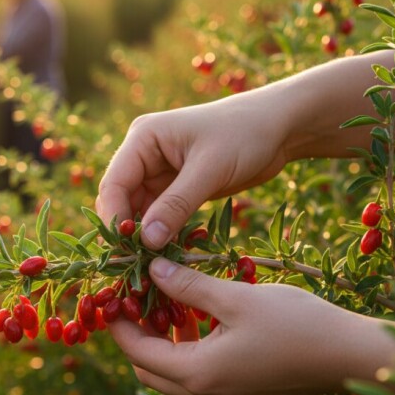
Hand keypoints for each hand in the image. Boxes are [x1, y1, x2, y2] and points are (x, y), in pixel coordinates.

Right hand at [97, 91, 294, 249]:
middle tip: (135, 266)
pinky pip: (159, 217)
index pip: (114, 184)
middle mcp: (143, 155)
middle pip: (121, 201)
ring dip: (143, 238)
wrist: (279, 127)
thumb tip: (146, 242)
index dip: (115, 219)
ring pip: (139, 213)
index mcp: (143, 139)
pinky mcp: (175, 189)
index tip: (124, 251)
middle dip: (127, 232)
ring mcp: (158, 173)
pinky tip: (166, 256)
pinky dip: (161, 235)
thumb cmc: (244, 135)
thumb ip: (176, 205)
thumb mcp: (209, 169)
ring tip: (150, 266)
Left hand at [109, 258, 380, 394]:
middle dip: (136, 335)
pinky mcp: (240, 394)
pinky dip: (186, 349)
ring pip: (172, 374)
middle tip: (134, 297)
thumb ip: (188, 285)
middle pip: (149, 369)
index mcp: (198, 374)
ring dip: (162, 341)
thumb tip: (151, 269)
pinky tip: (196, 316)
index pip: (138, 352)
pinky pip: (197, 375)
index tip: (112, 293)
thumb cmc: (296, 323)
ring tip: (164, 300)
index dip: (119, 323)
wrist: (350, 356)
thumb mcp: (235, 298)